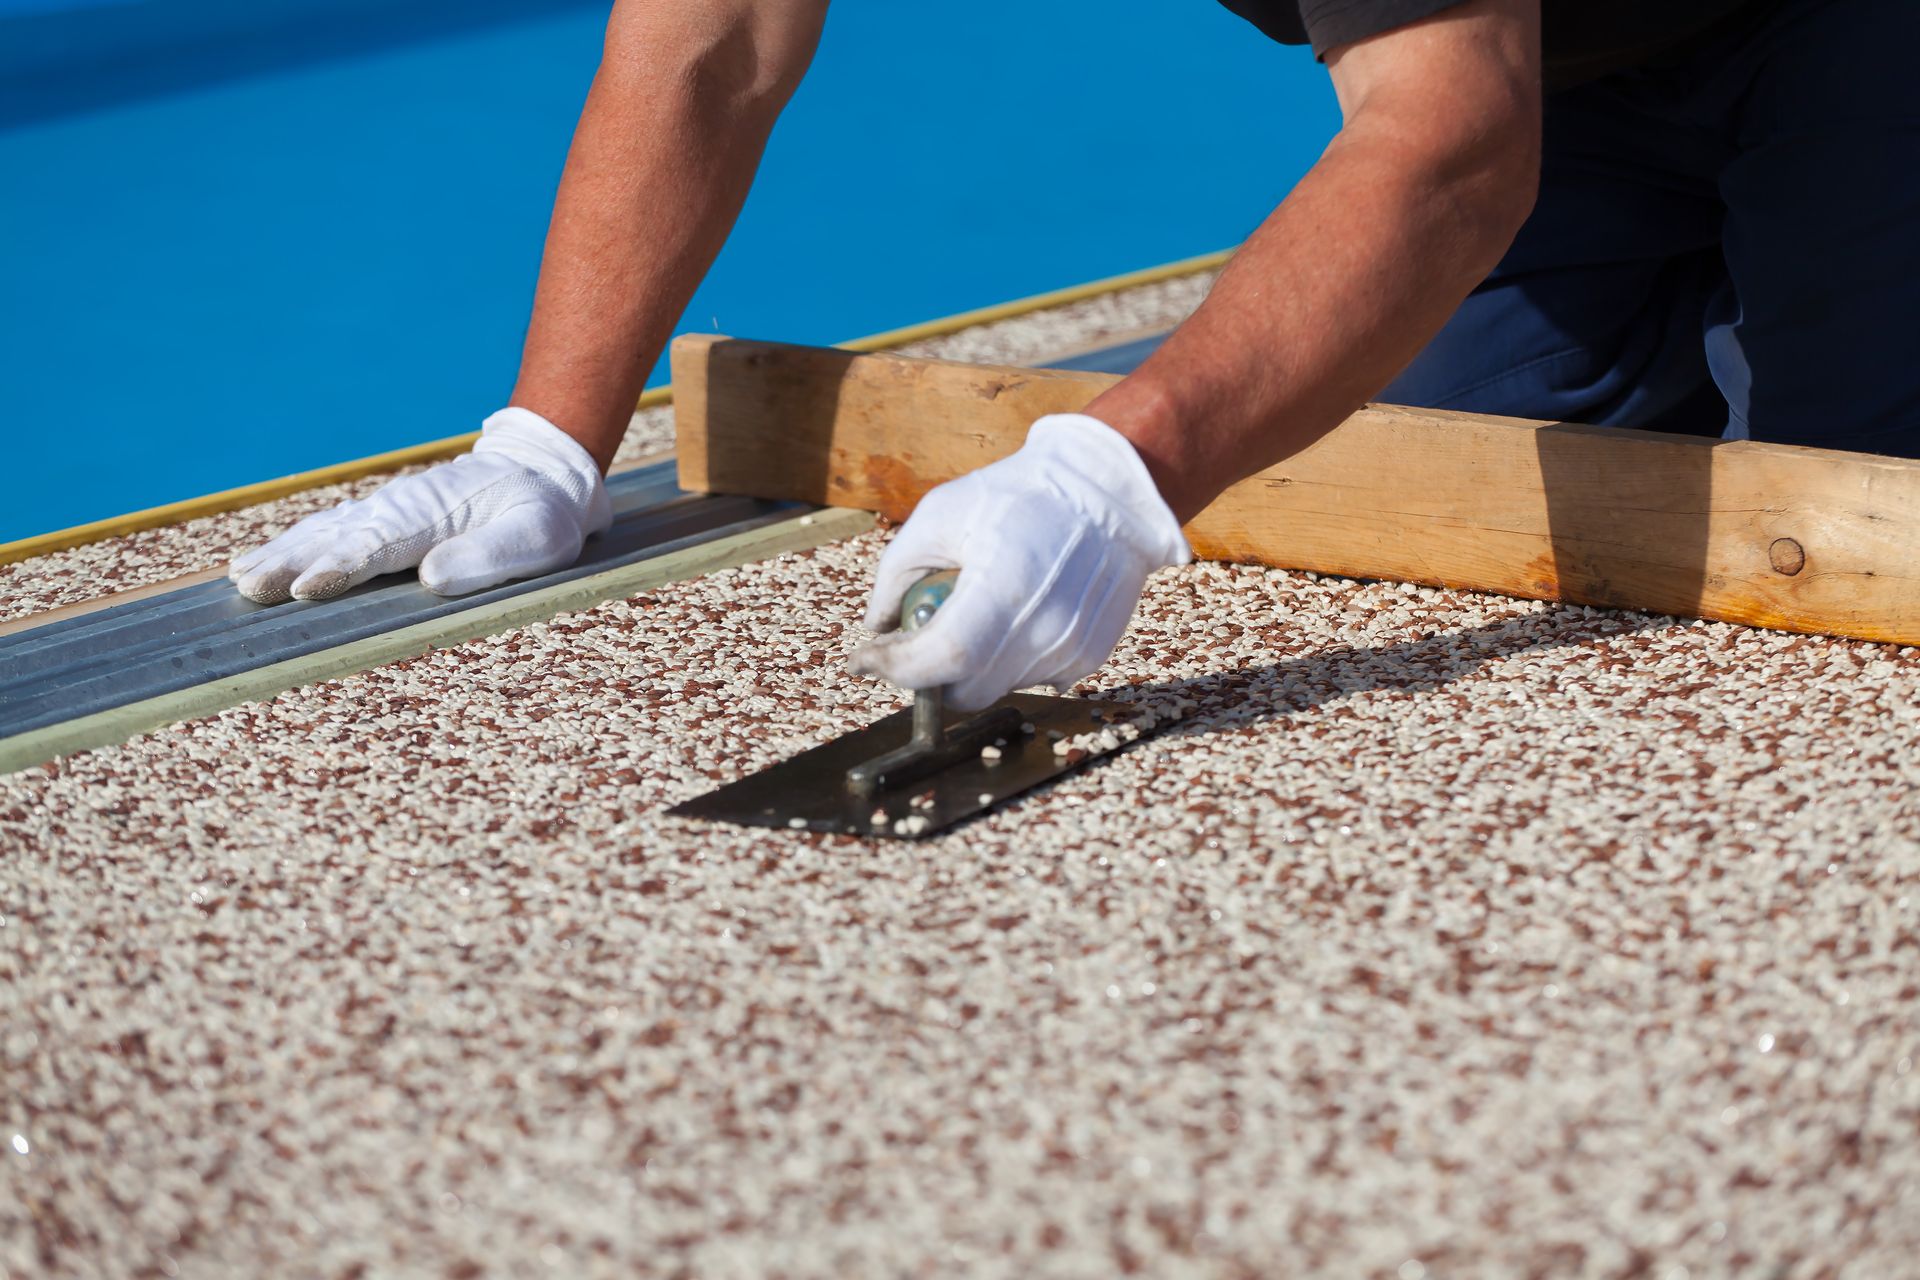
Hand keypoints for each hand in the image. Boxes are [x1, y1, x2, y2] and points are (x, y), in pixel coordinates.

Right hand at [228, 408, 610, 602]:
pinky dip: (289, 546)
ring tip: (240, 581)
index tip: (308, 590)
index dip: (342, 567)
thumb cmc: (540, 513)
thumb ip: (488, 557)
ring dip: (280, 555)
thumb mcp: (536, 538)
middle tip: (250, 591)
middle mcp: (398, 509)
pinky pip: (325, 531)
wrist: (538, 472)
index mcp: (433, 515)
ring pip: (321, 532)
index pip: (379, 545)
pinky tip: (253, 564)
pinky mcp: (379, 519)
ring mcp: (384, 512)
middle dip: (291, 564)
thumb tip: (431, 579)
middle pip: (335, 538)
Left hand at [852, 413, 1189, 709]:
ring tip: (975, 610)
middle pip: (965, 692)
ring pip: (997, 687)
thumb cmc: (1018, 495)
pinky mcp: (1088, 655)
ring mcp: (1070, 648)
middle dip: (928, 674)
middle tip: (913, 641)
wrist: (1108, 493)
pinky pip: (1031, 677)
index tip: (864, 660)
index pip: (941, 661)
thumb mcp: (940, 514)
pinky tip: (1014, 614)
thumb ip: (896, 575)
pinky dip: (1008, 659)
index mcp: (1003, 588)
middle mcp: (1043, 629)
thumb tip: (877, 628)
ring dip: (971, 665)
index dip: (894, 669)